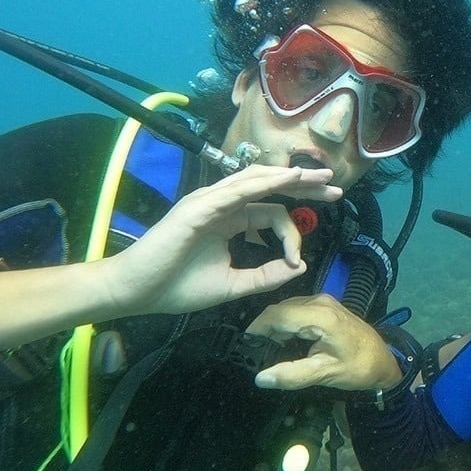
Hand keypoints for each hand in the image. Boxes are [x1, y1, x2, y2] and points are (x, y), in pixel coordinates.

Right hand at [103, 164, 341, 316]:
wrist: (135, 292)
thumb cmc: (176, 288)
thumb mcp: (232, 285)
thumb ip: (265, 276)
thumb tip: (298, 267)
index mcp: (229, 221)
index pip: (272, 214)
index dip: (292, 233)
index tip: (296, 259)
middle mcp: (222, 205)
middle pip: (270, 187)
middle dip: (303, 186)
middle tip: (334, 186)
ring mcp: (209, 202)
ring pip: (256, 181)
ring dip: (288, 178)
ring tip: (317, 177)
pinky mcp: (199, 206)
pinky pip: (237, 190)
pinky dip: (263, 183)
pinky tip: (287, 180)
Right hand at [247, 293, 402, 391]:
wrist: (383, 360)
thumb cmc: (358, 367)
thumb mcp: (325, 374)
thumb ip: (291, 375)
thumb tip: (260, 378)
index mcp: (321, 316)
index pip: (277, 315)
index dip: (257, 330)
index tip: (245, 348)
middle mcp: (320, 302)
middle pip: (279, 310)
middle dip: (264, 331)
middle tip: (258, 354)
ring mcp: (323, 301)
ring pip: (286, 308)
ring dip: (275, 328)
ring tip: (272, 351)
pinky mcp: (324, 305)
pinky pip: (296, 309)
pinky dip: (286, 325)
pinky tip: (287, 343)